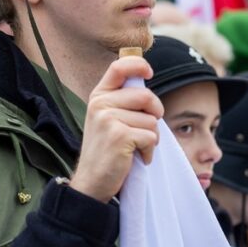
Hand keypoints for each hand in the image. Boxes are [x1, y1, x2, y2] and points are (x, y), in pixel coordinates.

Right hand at [70, 56, 162, 202]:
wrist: (92, 181)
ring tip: (135, 147)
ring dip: (151, 137)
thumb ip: (123, 100)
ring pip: (152, 119)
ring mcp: (108, 119)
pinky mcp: (120, 136)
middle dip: (155, 113)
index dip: (138, 65)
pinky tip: (137, 157)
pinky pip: (151, 136)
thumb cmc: (107, 150)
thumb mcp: (108, 118)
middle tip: (147, 129)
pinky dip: (149, 150)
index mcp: (98, 96)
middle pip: (146, 96)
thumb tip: (144, 78)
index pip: (118, 67)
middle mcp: (100, 104)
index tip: (149, 72)